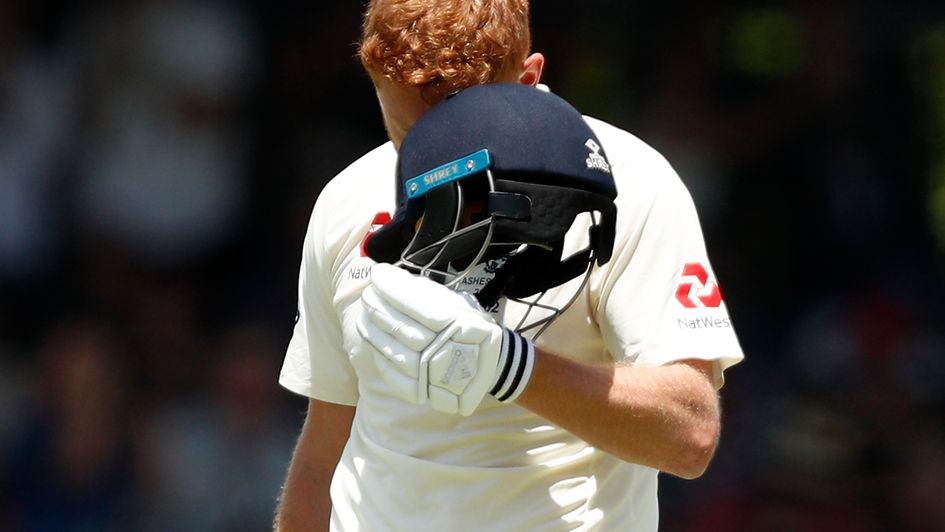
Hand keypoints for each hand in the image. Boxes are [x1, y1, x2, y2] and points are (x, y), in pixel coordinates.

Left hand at [357, 263, 533, 414]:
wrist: (492, 366)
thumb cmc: (471, 329)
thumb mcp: (460, 304)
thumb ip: (428, 294)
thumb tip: (393, 279)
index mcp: (461, 326)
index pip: (419, 305)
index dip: (393, 289)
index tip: (377, 275)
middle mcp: (448, 351)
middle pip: (403, 329)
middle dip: (379, 309)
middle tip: (367, 295)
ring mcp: (436, 376)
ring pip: (396, 353)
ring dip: (374, 333)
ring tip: (364, 316)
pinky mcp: (427, 393)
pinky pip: (397, 378)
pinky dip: (382, 359)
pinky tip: (374, 343)